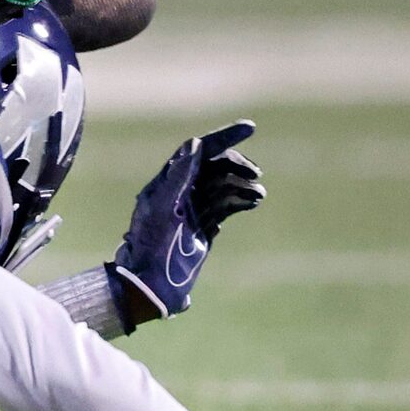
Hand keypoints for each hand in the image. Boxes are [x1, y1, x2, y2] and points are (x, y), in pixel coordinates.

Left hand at [107, 120, 264, 326]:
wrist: (151, 283)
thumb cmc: (151, 243)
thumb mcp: (163, 207)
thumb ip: (178, 176)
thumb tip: (196, 143)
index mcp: (170, 180)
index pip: (200, 149)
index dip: (224, 136)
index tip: (249, 127)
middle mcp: (183, 190)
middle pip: (216, 165)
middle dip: (237, 165)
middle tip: (255, 174)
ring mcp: (195, 208)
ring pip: (225, 185)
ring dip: (243, 184)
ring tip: (258, 193)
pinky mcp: (204, 225)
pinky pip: (227, 205)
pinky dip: (242, 200)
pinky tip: (254, 200)